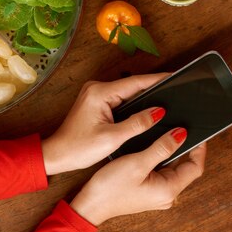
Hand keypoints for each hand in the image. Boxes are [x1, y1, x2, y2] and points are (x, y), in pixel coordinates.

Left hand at [41, 73, 168, 174]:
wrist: (56, 155)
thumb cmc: (78, 148)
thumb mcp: (112, 138)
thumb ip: (138, 123)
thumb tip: (159, 112)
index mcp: (100, 93)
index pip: (136, 82)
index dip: (157, 79)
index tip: (175, 76)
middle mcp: (97, 88)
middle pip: (133, 84)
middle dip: (153, 87)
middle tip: (175, 88)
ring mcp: (96, 94)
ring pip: (127, 92)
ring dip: (144, 95)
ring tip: (165, 97)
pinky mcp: (97, 101)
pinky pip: (121, 98)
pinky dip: (134, 102)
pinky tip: (146, 106)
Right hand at [70, 128, 206, 225]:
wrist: (90, 205)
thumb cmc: (110, 187)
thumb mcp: (138, 163)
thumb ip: (162, 148)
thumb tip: (181, 134)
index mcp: (169, 190)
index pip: (196, 167)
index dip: (199, 148)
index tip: (198, 131)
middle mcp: (167, 195)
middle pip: (186, 167)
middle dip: (184, 148)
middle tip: (180, 127)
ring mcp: (158, 194)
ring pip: (172, 168)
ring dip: (170, 152)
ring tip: (165, 134)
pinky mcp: (149, 191)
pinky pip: (161, 171)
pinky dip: (159, 158)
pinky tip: (152, 146)